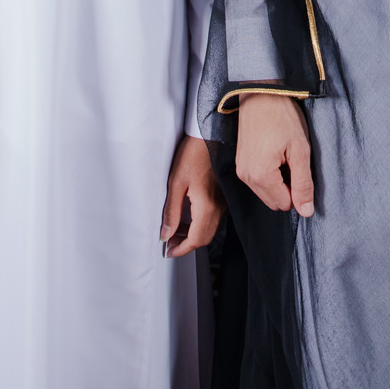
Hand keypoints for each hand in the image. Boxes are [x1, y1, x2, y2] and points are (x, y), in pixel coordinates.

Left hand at [162, 135, 224, 256]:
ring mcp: (223, 204)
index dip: (181, 249)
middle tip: (169, 241)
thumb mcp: (176, 183)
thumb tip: (165, 234)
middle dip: (186, 244)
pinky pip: (214, 220)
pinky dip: (200, 225)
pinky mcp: (224, 198)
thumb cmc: (193, 155)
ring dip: (193, 235)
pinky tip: (188, 218)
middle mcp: (219, 209)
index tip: (168, 251)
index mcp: (207, 207)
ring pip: (210, 230)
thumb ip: (171, 212)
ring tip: (175, 230)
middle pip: (204, 238)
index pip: (196, 240)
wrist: (210, 136)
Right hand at [235, 93, 314, 216]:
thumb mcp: (300, 150)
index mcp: (261, 175)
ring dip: (278, 181)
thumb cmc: (282, 117)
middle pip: (274, 202)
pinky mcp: (240, 163)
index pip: (285, 204)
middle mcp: (246, 177)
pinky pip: (258, 181)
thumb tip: (306, 211)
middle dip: (287, 188)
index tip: (300, 167)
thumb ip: (303, 184)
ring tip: (283, 155)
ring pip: (266, 192)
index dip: (298, 191)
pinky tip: (274, 153)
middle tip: (293, 161)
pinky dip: (269, 174)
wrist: (260, 94)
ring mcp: (241, 170)